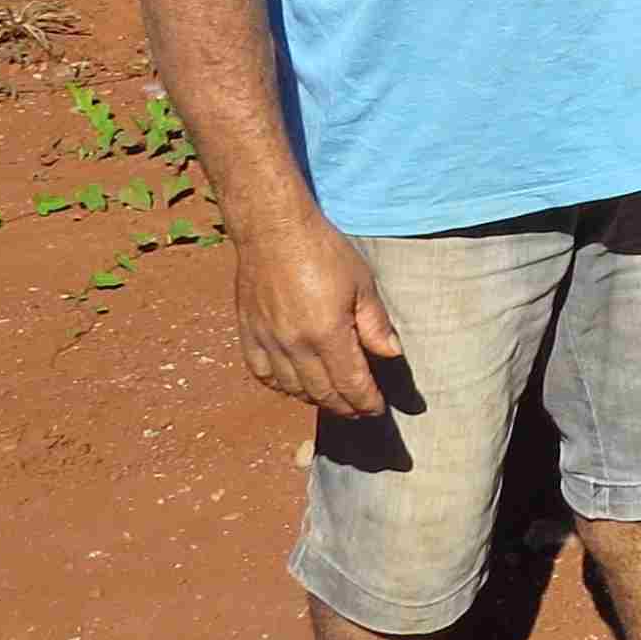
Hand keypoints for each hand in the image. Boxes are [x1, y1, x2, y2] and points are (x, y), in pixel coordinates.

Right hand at [235, 212, 403, 417]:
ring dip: (315, 399)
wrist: (273, 229)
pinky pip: (263, 374)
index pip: (351, 384)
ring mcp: (268, 341)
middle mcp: (294, 344)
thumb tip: (392, 355)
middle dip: (345, 407)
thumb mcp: (362, 284)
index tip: (377, 409)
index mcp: (327, 333)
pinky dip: (281, 387)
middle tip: (359, 410)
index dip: (366, 402)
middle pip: (322, 393)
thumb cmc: (322, 250)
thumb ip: (375, 324)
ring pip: (292, 389)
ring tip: (333, 399)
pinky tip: (295, 385)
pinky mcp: (249, 334)